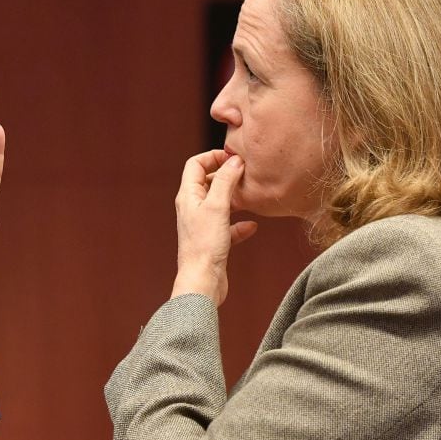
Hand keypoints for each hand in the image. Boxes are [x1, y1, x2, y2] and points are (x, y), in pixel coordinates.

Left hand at [172, 150, 257, 305]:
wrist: (202, 283)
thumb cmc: (205, 245)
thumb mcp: (217, 207)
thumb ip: (226, 181)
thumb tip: (235, 160)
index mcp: (187, 196)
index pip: (195, 165)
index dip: (212, 156)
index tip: (233, 157)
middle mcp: (192, 208)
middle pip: (208, 182)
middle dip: (227, 176)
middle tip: (246, 173)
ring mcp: (202, 225)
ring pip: (220, 204)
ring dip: (235, 198)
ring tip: (251, 195)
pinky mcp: (213, 241)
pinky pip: (228, 227)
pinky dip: (239, 225)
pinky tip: (252, 226)